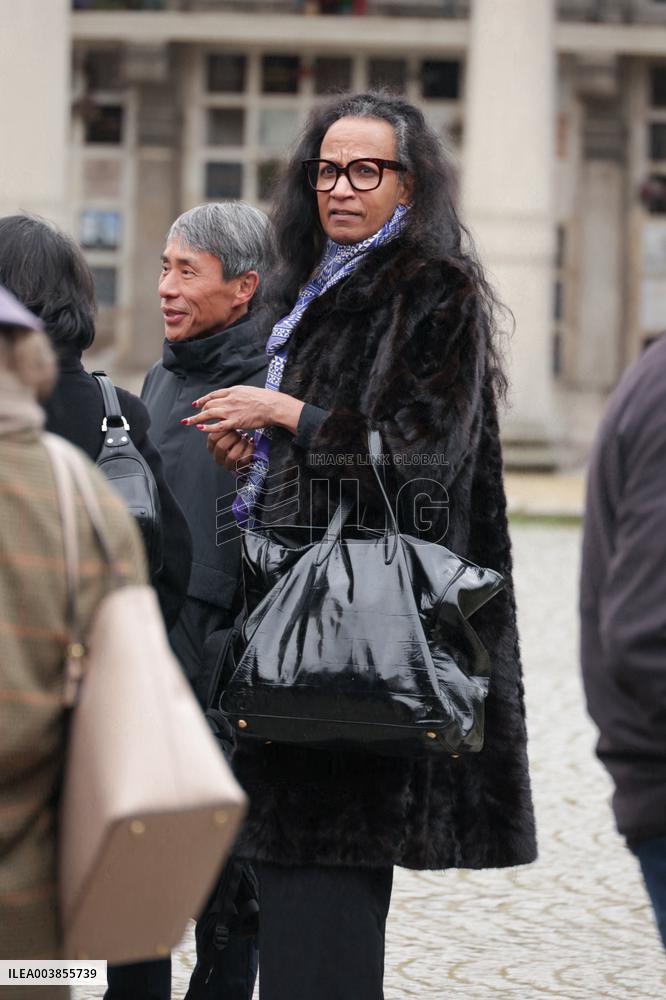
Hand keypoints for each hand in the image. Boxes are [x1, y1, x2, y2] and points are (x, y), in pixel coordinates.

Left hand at [180, 385, 304, 434]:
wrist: (273, 405)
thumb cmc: (266, 399)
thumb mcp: (249, 391)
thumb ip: (239, 394)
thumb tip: (236, 397)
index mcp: (233, 391)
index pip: (213, 395)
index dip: (203, 399)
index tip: (196, 403)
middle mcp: (229, 399)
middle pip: (209, 404)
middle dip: (199, 410)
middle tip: (194, 416)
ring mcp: (231, 411)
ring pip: (209, 413)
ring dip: (196, 418)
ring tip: (188, 422)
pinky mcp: (235, 422)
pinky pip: (217, 425)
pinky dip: (207, 427)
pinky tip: (200, 428)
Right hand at [207, 428, 254, 472]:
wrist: (243, 456)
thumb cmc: (234, 440)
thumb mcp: (226, 433)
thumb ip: (221, 426)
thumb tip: (221, 415)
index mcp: (212, 448)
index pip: (212, 438)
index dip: (221, 429)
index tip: (229, 424)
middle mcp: (218, 457)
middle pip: (221, 446)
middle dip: (232, 437)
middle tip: (239, 432)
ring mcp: (228, 464)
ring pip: (232, 456)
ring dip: (241, 444)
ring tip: (245, 438)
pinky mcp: (239, 468)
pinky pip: (244, 460)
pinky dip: (249, 450)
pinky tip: (251, 443)